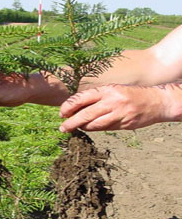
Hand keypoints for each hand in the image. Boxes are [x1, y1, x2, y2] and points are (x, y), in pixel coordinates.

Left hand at [59, 84, 173, 131]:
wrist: (157, 101)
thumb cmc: (130, 94)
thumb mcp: (113, 89)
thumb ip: (96, 97)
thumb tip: (74, 107)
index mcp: (107, 90)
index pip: (82, 98)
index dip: (69, 106)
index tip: (61, 113)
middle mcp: (112, 101)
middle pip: (86, 114)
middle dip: (71, 123)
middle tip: (62, 128)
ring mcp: (119, 114)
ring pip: (94, 124)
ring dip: (82, 127)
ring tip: (75, 128)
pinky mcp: (125, 124)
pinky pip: (105, 128)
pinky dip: (95, 129)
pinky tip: (90, 127)